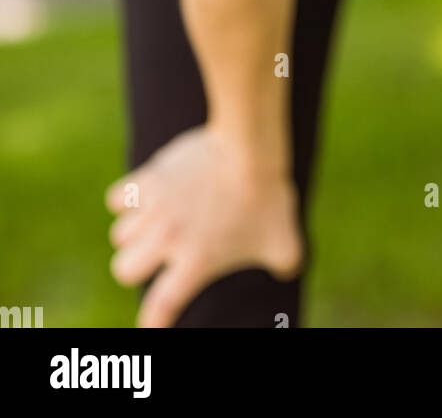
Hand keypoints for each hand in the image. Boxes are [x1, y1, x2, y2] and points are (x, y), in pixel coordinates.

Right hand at [105, 124, 303, 327]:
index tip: (150, 327)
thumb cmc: (267, 197)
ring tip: (157, 222)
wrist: (250, 148)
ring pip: (120, 234)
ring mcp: (155, 207)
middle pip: (123, 269)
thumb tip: (288, 268)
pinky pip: (117, 197)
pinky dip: (125, 200)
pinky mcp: (150, 177)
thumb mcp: (284, 240)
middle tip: (156, 256)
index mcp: (196, 262)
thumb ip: (285, 262)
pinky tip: (144, 197)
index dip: (153, 322)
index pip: (162, 305)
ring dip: (134, 233)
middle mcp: (168, 239)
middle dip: (136, 267)